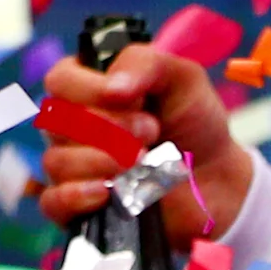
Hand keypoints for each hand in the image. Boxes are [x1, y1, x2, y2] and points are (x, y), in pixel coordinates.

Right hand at [30, 42, 253, 248]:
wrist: (217, 178)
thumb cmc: (194, 123)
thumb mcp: (181, 78)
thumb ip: (145, 63)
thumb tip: (113, 88)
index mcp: (89, 87)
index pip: (59, 80)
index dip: (88, 89)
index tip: (130, 99)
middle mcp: (72, 126)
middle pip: (57, 123)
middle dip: (109, 129)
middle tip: (152, 131)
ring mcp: (73, 167)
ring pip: (57, 162)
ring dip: (104, 162)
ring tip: (143, 164)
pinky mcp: (80, 206)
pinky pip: (54, 203)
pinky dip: (77, 197)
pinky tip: (107, 193)